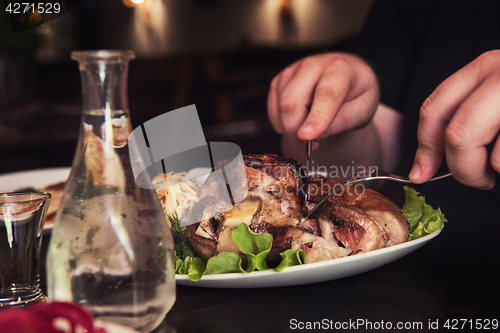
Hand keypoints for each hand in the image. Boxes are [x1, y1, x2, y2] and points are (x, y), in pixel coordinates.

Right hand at [267, 53, 379, 140]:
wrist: (347, 78)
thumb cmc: (357, 95)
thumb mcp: (362, 111)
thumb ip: (341, 123)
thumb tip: (314, 135)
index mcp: (340, 69)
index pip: (326, 94)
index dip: (316, 117)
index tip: (306, 136)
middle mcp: (312, 65)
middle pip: (291, 102)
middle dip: (296, 130)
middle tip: (313, 142)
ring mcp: (292, 71)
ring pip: (280, 107)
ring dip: (291, 128)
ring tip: (311, 130)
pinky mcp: (279, 80)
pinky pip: (273, 109)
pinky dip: (283, 123)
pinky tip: (300, 122)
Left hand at [409, 50, 499, 188]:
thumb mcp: (493, 95)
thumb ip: (464, 116)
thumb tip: (423, 167)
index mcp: (484, 68)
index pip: (434, 108)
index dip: (424, 147)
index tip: (420, 174)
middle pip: (457, 135)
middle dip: (461, 169)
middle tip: (476, 180)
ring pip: (486, 152)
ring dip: (487, 172)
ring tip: (499, 172)